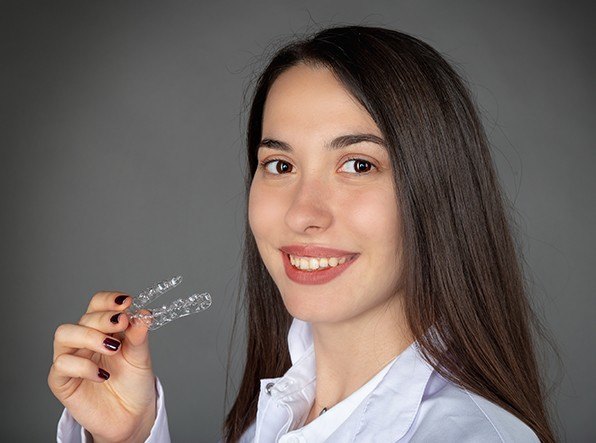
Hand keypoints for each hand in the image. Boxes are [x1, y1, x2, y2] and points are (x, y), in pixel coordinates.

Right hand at [48, 291, 156, 441]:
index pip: (97, 304)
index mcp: (103, 329)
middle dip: (103, 318)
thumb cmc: (133, 383)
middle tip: (122, 323)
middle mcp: (84, 340)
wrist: (131, 416)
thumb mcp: (141, 357)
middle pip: (83, 318)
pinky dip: (83, 366)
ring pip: (64, 334)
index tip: (127, 302)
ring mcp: (71, 359)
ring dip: (89, 336)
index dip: (108, 300)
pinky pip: (62, 365)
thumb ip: (139, 337)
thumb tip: (143, 314)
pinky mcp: (62, 381)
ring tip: (112, 347)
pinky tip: (103, 375)